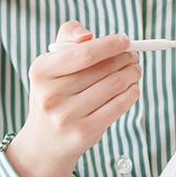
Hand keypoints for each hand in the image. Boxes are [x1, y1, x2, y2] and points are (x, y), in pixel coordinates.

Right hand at [5, 21, 141, 176]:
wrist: (45, 141)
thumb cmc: (54, 92)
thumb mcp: (51, 64)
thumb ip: (68, 38)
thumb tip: (87, 35)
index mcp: (41, 71)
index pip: (84, 53)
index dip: (109, 44)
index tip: (125, 41)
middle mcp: (51, 95)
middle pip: (103, 69)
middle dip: (125, 59)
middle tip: (133, 56)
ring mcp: (67, 116)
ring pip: (114, 85)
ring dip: (131, 74)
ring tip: (134, 70)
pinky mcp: (84, 132)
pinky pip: (119, 106)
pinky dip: (131, 93)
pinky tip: (132, 88)